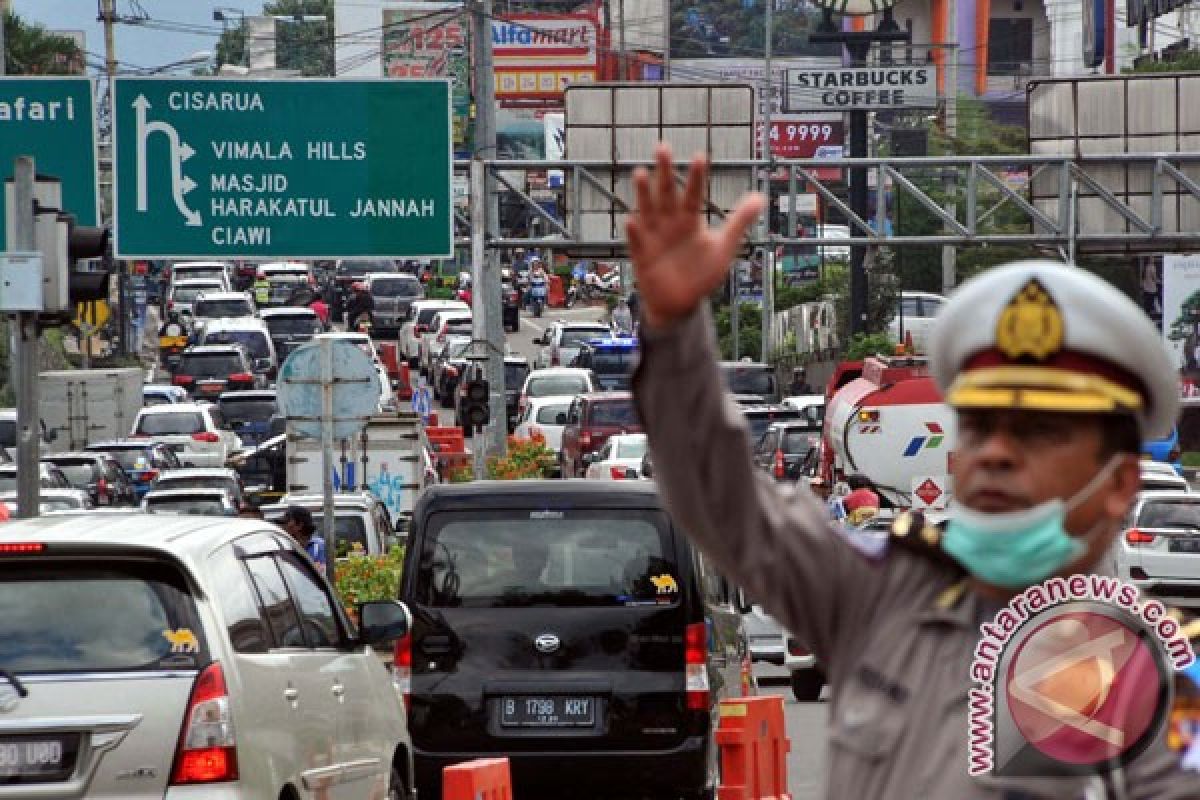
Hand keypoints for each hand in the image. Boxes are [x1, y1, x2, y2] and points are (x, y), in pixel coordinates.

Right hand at [626, 143, 764, 329]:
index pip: (693, 194)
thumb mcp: (724, 247)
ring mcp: (654, 239)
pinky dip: (634, 232)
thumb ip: (739, 221)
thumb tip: (760, 197)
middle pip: (667, 194)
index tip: (700, 156)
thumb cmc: (701, 273)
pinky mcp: (642, 257)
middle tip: (662, 147)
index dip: (696, 177)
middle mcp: (670, 224)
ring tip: (640, 173)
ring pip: (648, 211)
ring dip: (643, 194)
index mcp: (690, 221)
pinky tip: (631, 220)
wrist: (681, 303)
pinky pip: (637, 242)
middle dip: (664, 172)